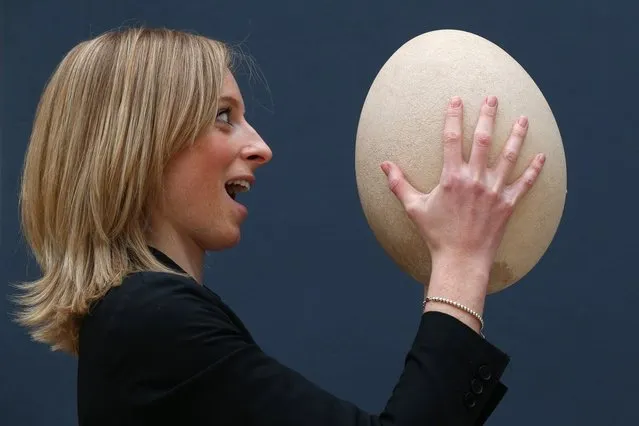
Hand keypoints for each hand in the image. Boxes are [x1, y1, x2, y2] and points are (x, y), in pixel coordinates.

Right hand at [381, 96, 545, 268]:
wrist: (462, 260)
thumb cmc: (436, 234)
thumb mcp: (414, 208)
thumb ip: (398, 184)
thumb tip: (383, 165)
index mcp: (452, 177)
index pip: (452, 139)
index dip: (454, 116)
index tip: (457, 99)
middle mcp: (475, 179)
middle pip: (484, 139)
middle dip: (488, 115)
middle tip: (492, 98)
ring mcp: (494, 191)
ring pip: (509, 156)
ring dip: (516, 135)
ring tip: (523, 119)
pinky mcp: (509, 204)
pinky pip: (526, 183)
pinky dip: (535, 169)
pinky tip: (542, 155)